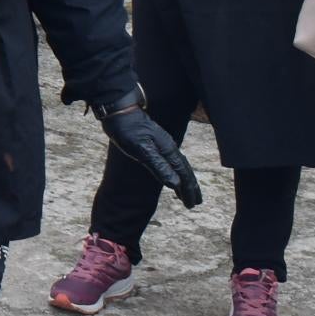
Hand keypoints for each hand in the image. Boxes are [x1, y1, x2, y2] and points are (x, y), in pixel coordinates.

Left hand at [93, 91, 200, 208]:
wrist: (119, 110)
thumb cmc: (128, 130)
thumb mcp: (141, 150)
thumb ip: (159, 166)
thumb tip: (176, 184)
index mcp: (168, 151)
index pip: (183, 174)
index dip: (188, 190)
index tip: (192, 205)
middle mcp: (169, 148)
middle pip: (185, 171)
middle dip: (191, 188)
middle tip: (195, 204)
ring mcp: (163, 144)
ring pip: (179, 165)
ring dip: (184, 180)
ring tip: (187, 193)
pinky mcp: (155, 143)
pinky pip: (171, 161)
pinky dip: (175, 171)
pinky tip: (173, 174)